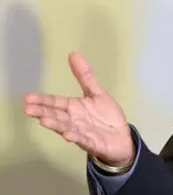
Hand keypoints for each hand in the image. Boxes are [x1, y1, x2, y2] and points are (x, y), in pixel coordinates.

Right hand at [23, 51, 134, 166]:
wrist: (121, 138)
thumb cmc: (106, 116)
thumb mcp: (96, 93)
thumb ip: (85, 76)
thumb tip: (73, 53)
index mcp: (74, 108)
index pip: (55, 103)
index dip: (43, 100)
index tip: (28, 97)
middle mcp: (74, 120)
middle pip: (56, 115)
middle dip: (42, 112)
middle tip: (27, 109)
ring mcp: (82, 133)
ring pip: (66, 128)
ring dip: (56, 125)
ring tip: (44, 120)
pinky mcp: (93, 143)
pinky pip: (83, 140)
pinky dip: (75, 138)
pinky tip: (68, 135)